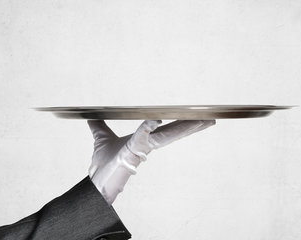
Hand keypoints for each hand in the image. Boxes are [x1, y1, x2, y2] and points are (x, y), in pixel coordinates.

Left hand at [87, 119, 215, 203]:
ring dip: (184, 128)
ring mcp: (142, 148)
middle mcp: (147, 145)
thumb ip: (99, 126)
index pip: (166, 129)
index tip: (194, 116)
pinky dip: (148, 127)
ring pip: (166, 135)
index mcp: (144, 140)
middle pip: (173, 132)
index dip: (181, 123)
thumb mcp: (101, 139)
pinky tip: (156, 119)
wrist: (96, 183)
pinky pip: (142, 136)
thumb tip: (91, 117)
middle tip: (209, 119)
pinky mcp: (132, 151)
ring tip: (202, 121)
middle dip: (191, 126)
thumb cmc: (102, 165)